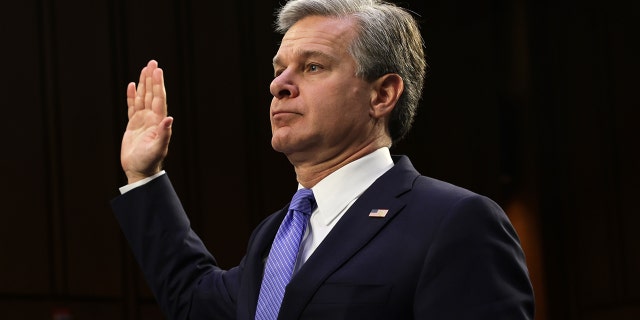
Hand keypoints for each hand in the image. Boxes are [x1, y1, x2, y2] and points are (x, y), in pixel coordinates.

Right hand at [120, 60, 172, 183]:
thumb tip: (170, 119)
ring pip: (143, 98)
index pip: (159, 99)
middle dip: (152, 78)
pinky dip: (132, 96)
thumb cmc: (150, 161)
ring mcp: (143, 121)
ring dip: (144, 83)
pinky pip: (132, 107)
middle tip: (152, 62)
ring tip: (145, 69)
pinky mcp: (133, 125)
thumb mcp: (158, 148)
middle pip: (152, 94)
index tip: (158, 71)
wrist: (140, 170)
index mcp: (159, 122)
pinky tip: (133, 86)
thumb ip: (164, 133)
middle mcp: (152, 118)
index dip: (158, 84)